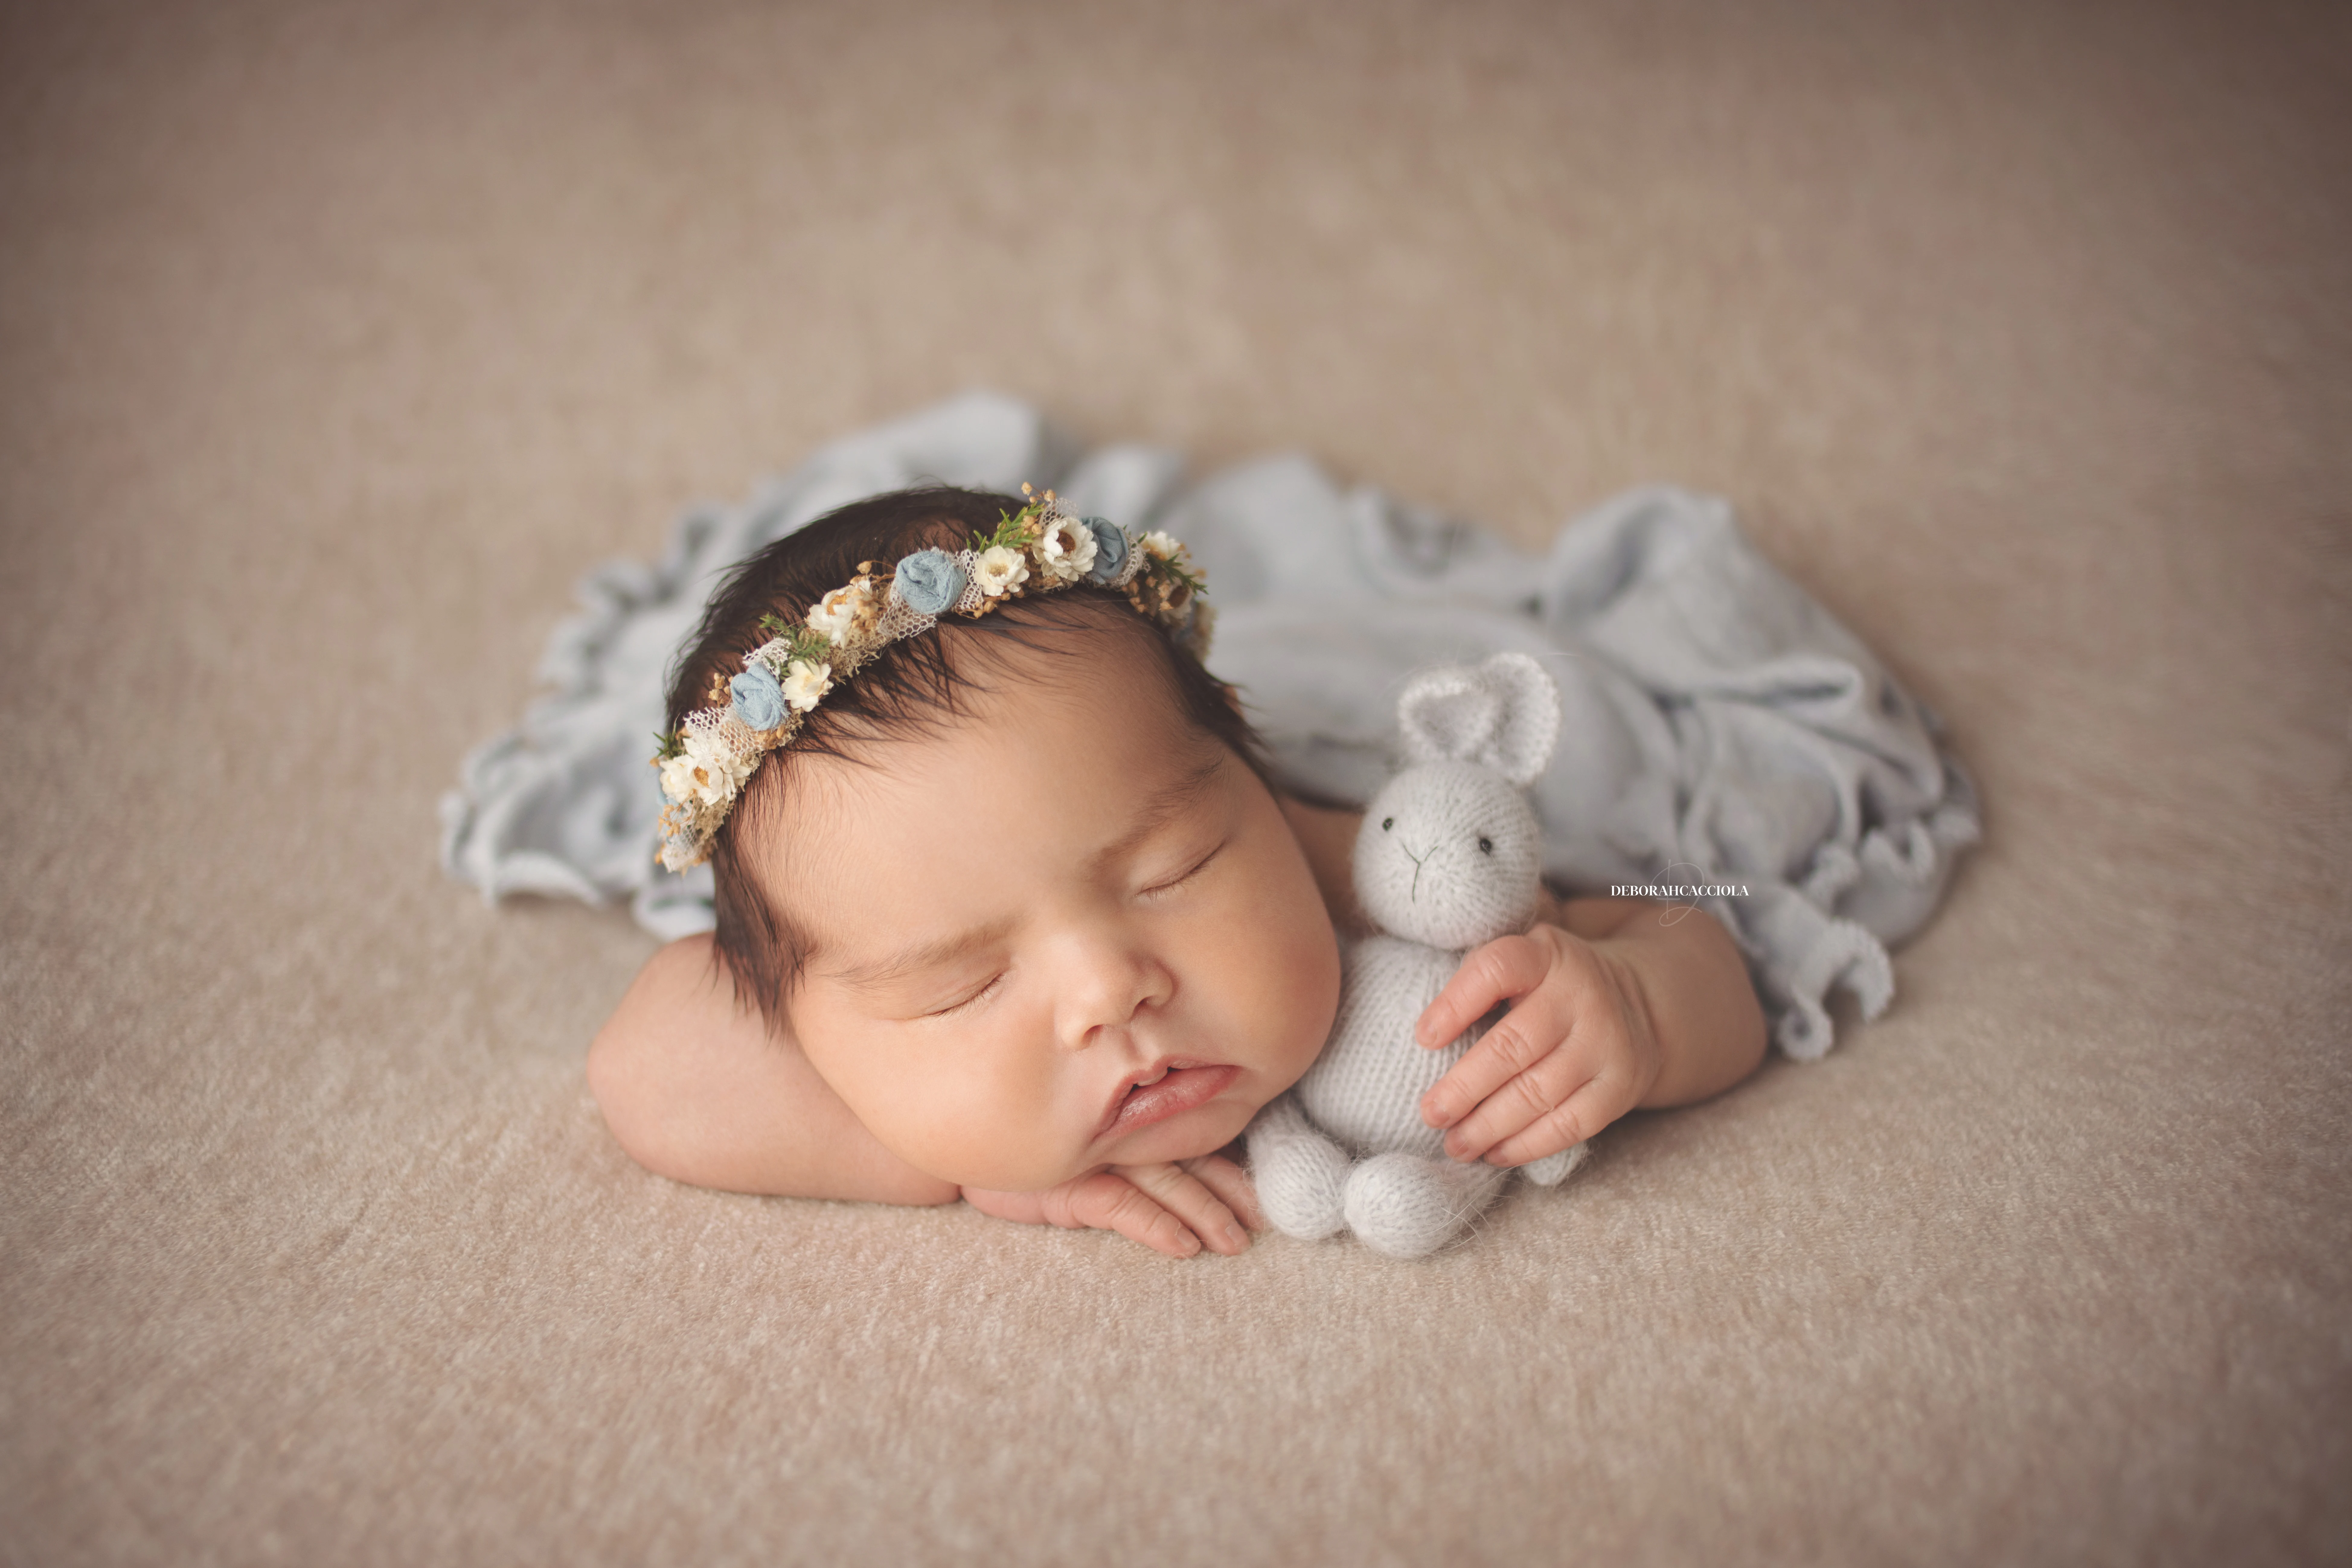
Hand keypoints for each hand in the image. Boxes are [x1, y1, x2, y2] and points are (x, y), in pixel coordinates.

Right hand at [960, 1154, 1265, 1257]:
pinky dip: (1155, 1225)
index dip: (1232, 1167)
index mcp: (1133, 1121)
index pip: (1194, 1141)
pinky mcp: (1068, 1183)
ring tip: (1235, 1243)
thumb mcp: (1089, 1146)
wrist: (967, 1140)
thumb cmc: (1033, 1143)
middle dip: (1231, 1193)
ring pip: (1165, 1182)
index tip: (1267, 1197)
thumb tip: (1189, 1180)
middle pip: (1190, 1159)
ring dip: (1204, 1213)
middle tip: (1266, 1222)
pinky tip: (1184, 1246)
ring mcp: (1096, 1155)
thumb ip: (1134, 1147)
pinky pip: (1121, 1205)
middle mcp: (1122, 1133)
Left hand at [1414, 922, 1665, 1166]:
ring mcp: (1604, 1042)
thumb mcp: (1522, 961)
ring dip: (1488, 1126)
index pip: (1496, 970)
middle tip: (1431, 1115)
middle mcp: (1579, 995)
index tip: (1423, 1038)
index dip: (1455, 1003)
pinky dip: (1526, 1145)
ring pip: (1538, 1092)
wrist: (1637, 1003)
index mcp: (1544, 955)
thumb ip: (1479, 979)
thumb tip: (1427, 1035)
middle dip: (1464, 1088)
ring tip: (1455, 1145)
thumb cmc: (1549, 987)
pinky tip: (1495, 1154)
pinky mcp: (1619, 1086)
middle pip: (1512, 1046)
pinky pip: (1569, 1124)